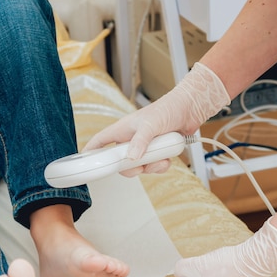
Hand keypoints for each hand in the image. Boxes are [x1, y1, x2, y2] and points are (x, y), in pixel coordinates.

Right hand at [83, 62, 229, 175]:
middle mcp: (130, 140)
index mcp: (122, 130)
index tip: (85, 165)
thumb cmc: (167, 109)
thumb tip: (130, 158)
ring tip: (161, 156)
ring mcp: (143, 148)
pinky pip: (153, 167)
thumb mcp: (150, 125)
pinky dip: (161, 165)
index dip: (90, 154)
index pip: (99, 142)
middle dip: (130, 167)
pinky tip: (168, 156)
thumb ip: (139, 142)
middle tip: (140, 165)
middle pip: (119, 163)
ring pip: (138, 167)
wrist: (191, 110)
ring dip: (151, 166)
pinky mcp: (156, 153)